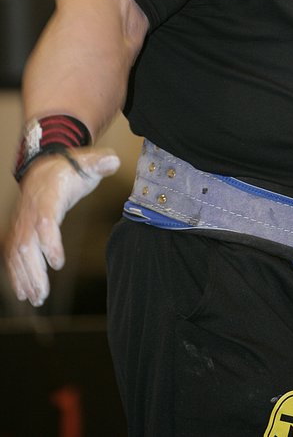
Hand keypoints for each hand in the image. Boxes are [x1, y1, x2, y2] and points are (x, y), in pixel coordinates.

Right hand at [4, 147, 119, 306]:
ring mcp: (22, 223)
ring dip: (25, 278)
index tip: (57, 263)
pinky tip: (25, 293)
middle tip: (43, 294)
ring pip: (17, 254)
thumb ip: (100, 162)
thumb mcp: (87, 162)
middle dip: (33, 271)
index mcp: (48, 196)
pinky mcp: (18, 232)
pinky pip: (12, 256)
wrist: (43, 169)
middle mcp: (30, 212)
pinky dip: (16, 275)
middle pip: (25, 244)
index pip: (44, 221)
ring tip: (37, 298)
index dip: (48, 242)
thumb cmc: (69, 169)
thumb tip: (113, 162)